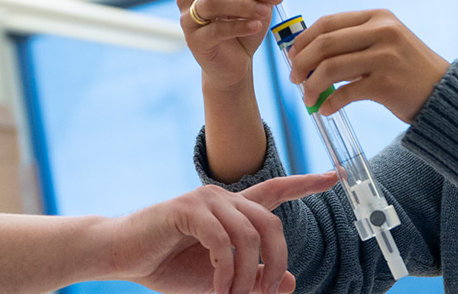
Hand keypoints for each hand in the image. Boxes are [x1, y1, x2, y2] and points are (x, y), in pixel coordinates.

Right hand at [107, 172, 337, 293]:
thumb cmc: (168, 265)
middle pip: (272, 224)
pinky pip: (223, 242)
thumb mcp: (221, 279)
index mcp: (233, 210)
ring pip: (250, 236)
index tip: (336, 176)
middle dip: (276, 263)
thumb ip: (254, 278)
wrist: (121, 257)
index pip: (277, 190)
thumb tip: (291, 279)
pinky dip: (225, 272)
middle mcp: (224, 198)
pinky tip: (218, 290)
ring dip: (246, 276)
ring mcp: (205, 200)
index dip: (307, 183)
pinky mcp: (186, 209)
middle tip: (267, 293)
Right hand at [178, 0, 283, 88]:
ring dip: (244, 4)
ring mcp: (187, 16)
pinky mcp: (193, 40)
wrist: (236, 61)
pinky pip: (216, 29)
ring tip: (266, 11)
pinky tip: (256, 26)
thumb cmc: (244, 25)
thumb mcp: (259, 2)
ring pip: (213, 0)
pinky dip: (239, 25)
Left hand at [285, 9, 450, 122]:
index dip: (304, 39)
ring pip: (330, 68)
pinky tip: (325, 109)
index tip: (293, 56)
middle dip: (302, 62)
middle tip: (294, 79)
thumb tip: (307, 52)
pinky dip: (329, 103)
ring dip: (312, 86)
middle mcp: (382, 32)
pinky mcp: (386, 84)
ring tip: (308, 98)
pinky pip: (345, 93)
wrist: (443, 93)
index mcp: (378, 17)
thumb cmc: (407, 70)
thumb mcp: (386, 42)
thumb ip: (353, 41)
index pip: (328, 22)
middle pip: (325, 43)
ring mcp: (385, 57)